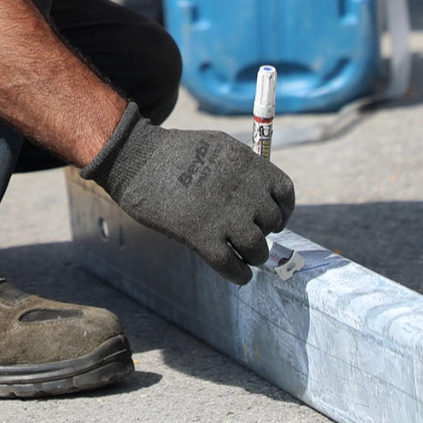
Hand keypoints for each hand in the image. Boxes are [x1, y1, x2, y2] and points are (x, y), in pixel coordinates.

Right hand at [82, 104, 295, 284]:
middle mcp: (243, 191)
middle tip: (250, 235)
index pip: (285, 194)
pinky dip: (239, 274)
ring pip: (258, 249)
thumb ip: (243, 168)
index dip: (283, 210)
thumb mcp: (218, 146)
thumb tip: (262, 193)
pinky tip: (239, 275)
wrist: (137, 159)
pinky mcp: (202, 236)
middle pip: (273, 223)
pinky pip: (232, 266)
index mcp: (248, 165)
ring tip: (247, 257)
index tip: (274, 219)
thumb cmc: (173, 152)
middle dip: (264, 232)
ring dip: (255, 256)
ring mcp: (224, 215)